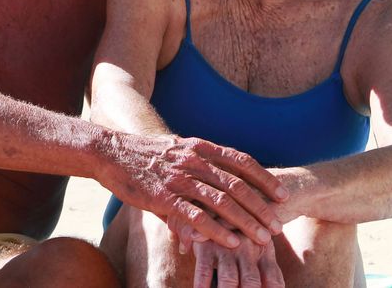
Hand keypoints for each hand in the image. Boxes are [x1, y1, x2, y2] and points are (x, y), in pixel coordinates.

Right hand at [99, 132, 287, 249]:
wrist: (110, 153)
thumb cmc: (144, 155)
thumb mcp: (176, 151)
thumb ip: (197, 168)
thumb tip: (215, 181)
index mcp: (200, 147)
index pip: (241, 161)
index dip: (264, 178)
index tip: (281, 193)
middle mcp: (194, 161)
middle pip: (238, 185)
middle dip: (261, 206)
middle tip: (278, 223)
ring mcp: (180, 179)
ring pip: (223, 203)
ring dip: (247, 222)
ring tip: (264, 237)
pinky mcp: (165, 198)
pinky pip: (198, 217)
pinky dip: (218, 231)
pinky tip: (232, 242)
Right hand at [192, 236, 284, 287]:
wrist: (217, 199)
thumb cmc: (241, 228)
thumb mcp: (258, 241)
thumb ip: (267, 265)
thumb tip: (275, 286)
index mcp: (264, 250)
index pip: (274, 281)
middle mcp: (247, 248)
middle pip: (251, 283)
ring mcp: (226, 247)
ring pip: (229, 279)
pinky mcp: (206, 244)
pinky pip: (204, 270)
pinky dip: (203, 286)